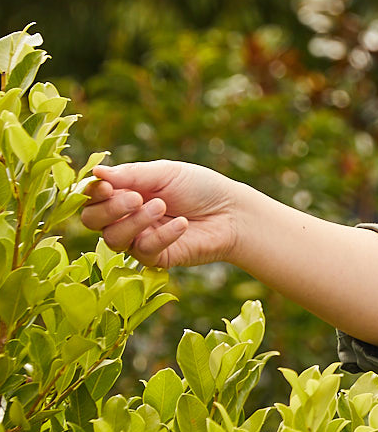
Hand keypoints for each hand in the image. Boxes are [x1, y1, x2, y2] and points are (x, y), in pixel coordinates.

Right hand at [81, 161, 240, 268]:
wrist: (232, 212)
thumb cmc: (200, 188)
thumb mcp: (166, 173)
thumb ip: (131, 174)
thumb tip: (95, 173)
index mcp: (123, 192)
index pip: (91, 197)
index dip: (92, 193)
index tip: (107, 186)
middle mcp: (125, 218)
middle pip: (91, 221)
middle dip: (110, 209)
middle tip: (137, 198)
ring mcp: (138, 239)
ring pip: (113, 239)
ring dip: (135, 222)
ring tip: (161, 206)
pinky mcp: (156, 258)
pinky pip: (143, 252)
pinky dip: (161, 236)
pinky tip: (181, 224)